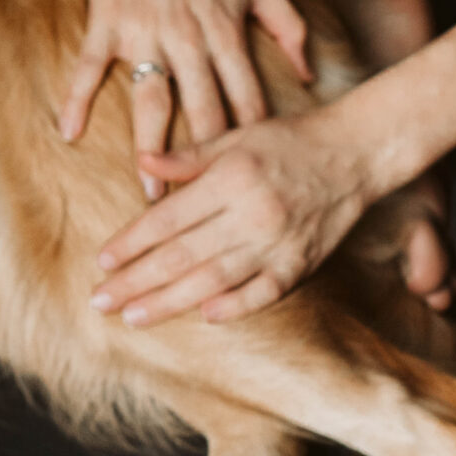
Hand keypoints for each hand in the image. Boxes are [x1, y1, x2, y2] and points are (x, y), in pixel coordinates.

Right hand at [58, 0, 310, 195]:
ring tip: (147, 192)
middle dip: (204, 164)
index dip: (247, 143)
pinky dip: (78, 99)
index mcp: (226, 32)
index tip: (249, 183)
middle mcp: (189, 38)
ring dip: (150, 149)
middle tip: (200, 212)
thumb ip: (288, 26)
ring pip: (151, 100)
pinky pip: (90, 67)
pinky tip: (68, 133)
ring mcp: (146, 32)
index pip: (243, 99)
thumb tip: (307, 72)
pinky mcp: (108, 21)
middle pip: (200, 111)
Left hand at [88, 106, 387, 325]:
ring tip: (134, 317)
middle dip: (136, 282)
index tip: (102, 262)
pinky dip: (234, 307)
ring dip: (170, 302)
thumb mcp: (234, 138)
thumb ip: (187, 157)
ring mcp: (278, 243)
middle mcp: (252, 214)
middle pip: (182, 256)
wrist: (355, 154)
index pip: (168, 219)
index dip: (132, 243)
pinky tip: (203, 317)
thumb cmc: (287, 142)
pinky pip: (263, 293)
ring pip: (214, 280)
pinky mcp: (301, 264)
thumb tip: (141, 164)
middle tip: (101, 301)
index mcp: (230, 179)